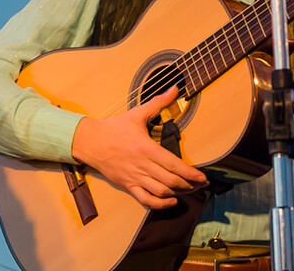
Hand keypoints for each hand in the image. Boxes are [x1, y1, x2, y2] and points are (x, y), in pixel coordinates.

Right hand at [70, 86, 207, 208]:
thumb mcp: (137, 114)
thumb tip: (175, 89)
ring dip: (178, 193)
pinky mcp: (128, 185)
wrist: (91, 142)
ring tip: (188, 189)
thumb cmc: (114, 128)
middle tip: (200, 184)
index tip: (203, 177)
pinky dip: (161, 204)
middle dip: (189, 185)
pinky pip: (146, 200)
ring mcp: (134, 177)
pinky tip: (171, 200)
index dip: (191, 173)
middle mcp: (142, 165)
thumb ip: (158, 102)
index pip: (174, 164)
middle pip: (171, 181)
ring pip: (161, 191)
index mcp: (146, 148)